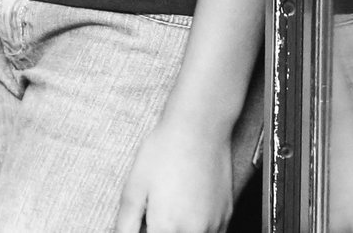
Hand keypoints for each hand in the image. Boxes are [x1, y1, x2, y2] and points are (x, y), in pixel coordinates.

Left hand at [111, 112, 233, 232]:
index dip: (145, 232)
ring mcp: (213, 227)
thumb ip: (126, 223)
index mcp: (166, 228)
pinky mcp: (225, 218)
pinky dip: (196, 229)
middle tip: (154, 213)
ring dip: (178, 230)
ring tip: (170, 205)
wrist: (199, 130)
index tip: (143, 224)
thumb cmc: (165, 152)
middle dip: (161, 230)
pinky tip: (186, 209)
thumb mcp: (134, 187)